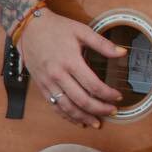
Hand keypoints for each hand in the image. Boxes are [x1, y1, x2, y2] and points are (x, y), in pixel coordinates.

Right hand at [16, 11, 125, 127]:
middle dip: (99, 109)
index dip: (108, 94)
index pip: (93, 85)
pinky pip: (55, 106)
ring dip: (84, 118)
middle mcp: (58, 75)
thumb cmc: (56, 28)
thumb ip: (103, 44)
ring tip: (97, 123)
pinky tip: (78, 120)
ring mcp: (48, 83)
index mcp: (70, 61)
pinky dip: (67, 116)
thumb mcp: (81, 31)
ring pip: (67, 107)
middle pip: (82, 100)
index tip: (118, 96)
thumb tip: (122, 52)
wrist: (29, 28)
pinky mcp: (42, 86)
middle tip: (112, 111)